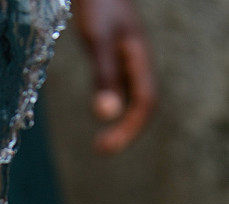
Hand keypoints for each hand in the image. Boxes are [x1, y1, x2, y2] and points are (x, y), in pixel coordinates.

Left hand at [72, 0, 155, 152]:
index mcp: (140, 59)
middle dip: (125, 131)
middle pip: (141, 105)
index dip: (129, 129)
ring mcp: (128, 60)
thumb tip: (106, 116)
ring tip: (102, 143)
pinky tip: (101, 114)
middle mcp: (138, 63)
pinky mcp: (115, 56)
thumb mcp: (98, 40)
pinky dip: (112, 106)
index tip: (106, 146)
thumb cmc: (98, 3)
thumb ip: (104, 76)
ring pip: (131, 99)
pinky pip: (120, 89)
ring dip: (120, 123)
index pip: (144, 103)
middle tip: (101, 150)